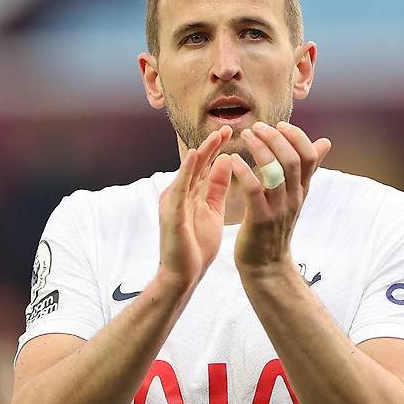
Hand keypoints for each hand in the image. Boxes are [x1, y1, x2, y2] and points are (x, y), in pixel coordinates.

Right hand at [158, 126, 232, 291]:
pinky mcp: (171, 212)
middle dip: (211, 145)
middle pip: (196, 165)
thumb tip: (226, 161)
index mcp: (189, 194)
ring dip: (201, 153)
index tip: (232, 133)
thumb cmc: (196, 246)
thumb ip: (217, 187)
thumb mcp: (212, 211)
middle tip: (226, 128)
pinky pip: (180, 187)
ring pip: (187, 172)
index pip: (205, 166)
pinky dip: (187, 170)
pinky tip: (196, 157)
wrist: (183, 275)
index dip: (217, 149)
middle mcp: (178, 194)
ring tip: (214, 137)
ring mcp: (172, 202)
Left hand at [230, 121, 330, 273]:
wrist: (266, 266)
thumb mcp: (295, 197)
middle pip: (292, 159)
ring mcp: (278, 209)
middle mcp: (294, 198)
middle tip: (256, 127)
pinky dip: (243, 171)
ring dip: (259, 148)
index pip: (309, 155)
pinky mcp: (260, 220)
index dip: (296, 135)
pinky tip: (232, 161)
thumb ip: (307, 170)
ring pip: (275, 171)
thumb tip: (325, 142)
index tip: (279, 124)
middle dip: (274, 137)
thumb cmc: (275, 228)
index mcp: (301, 190)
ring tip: (245, 136)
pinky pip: (254, 190)